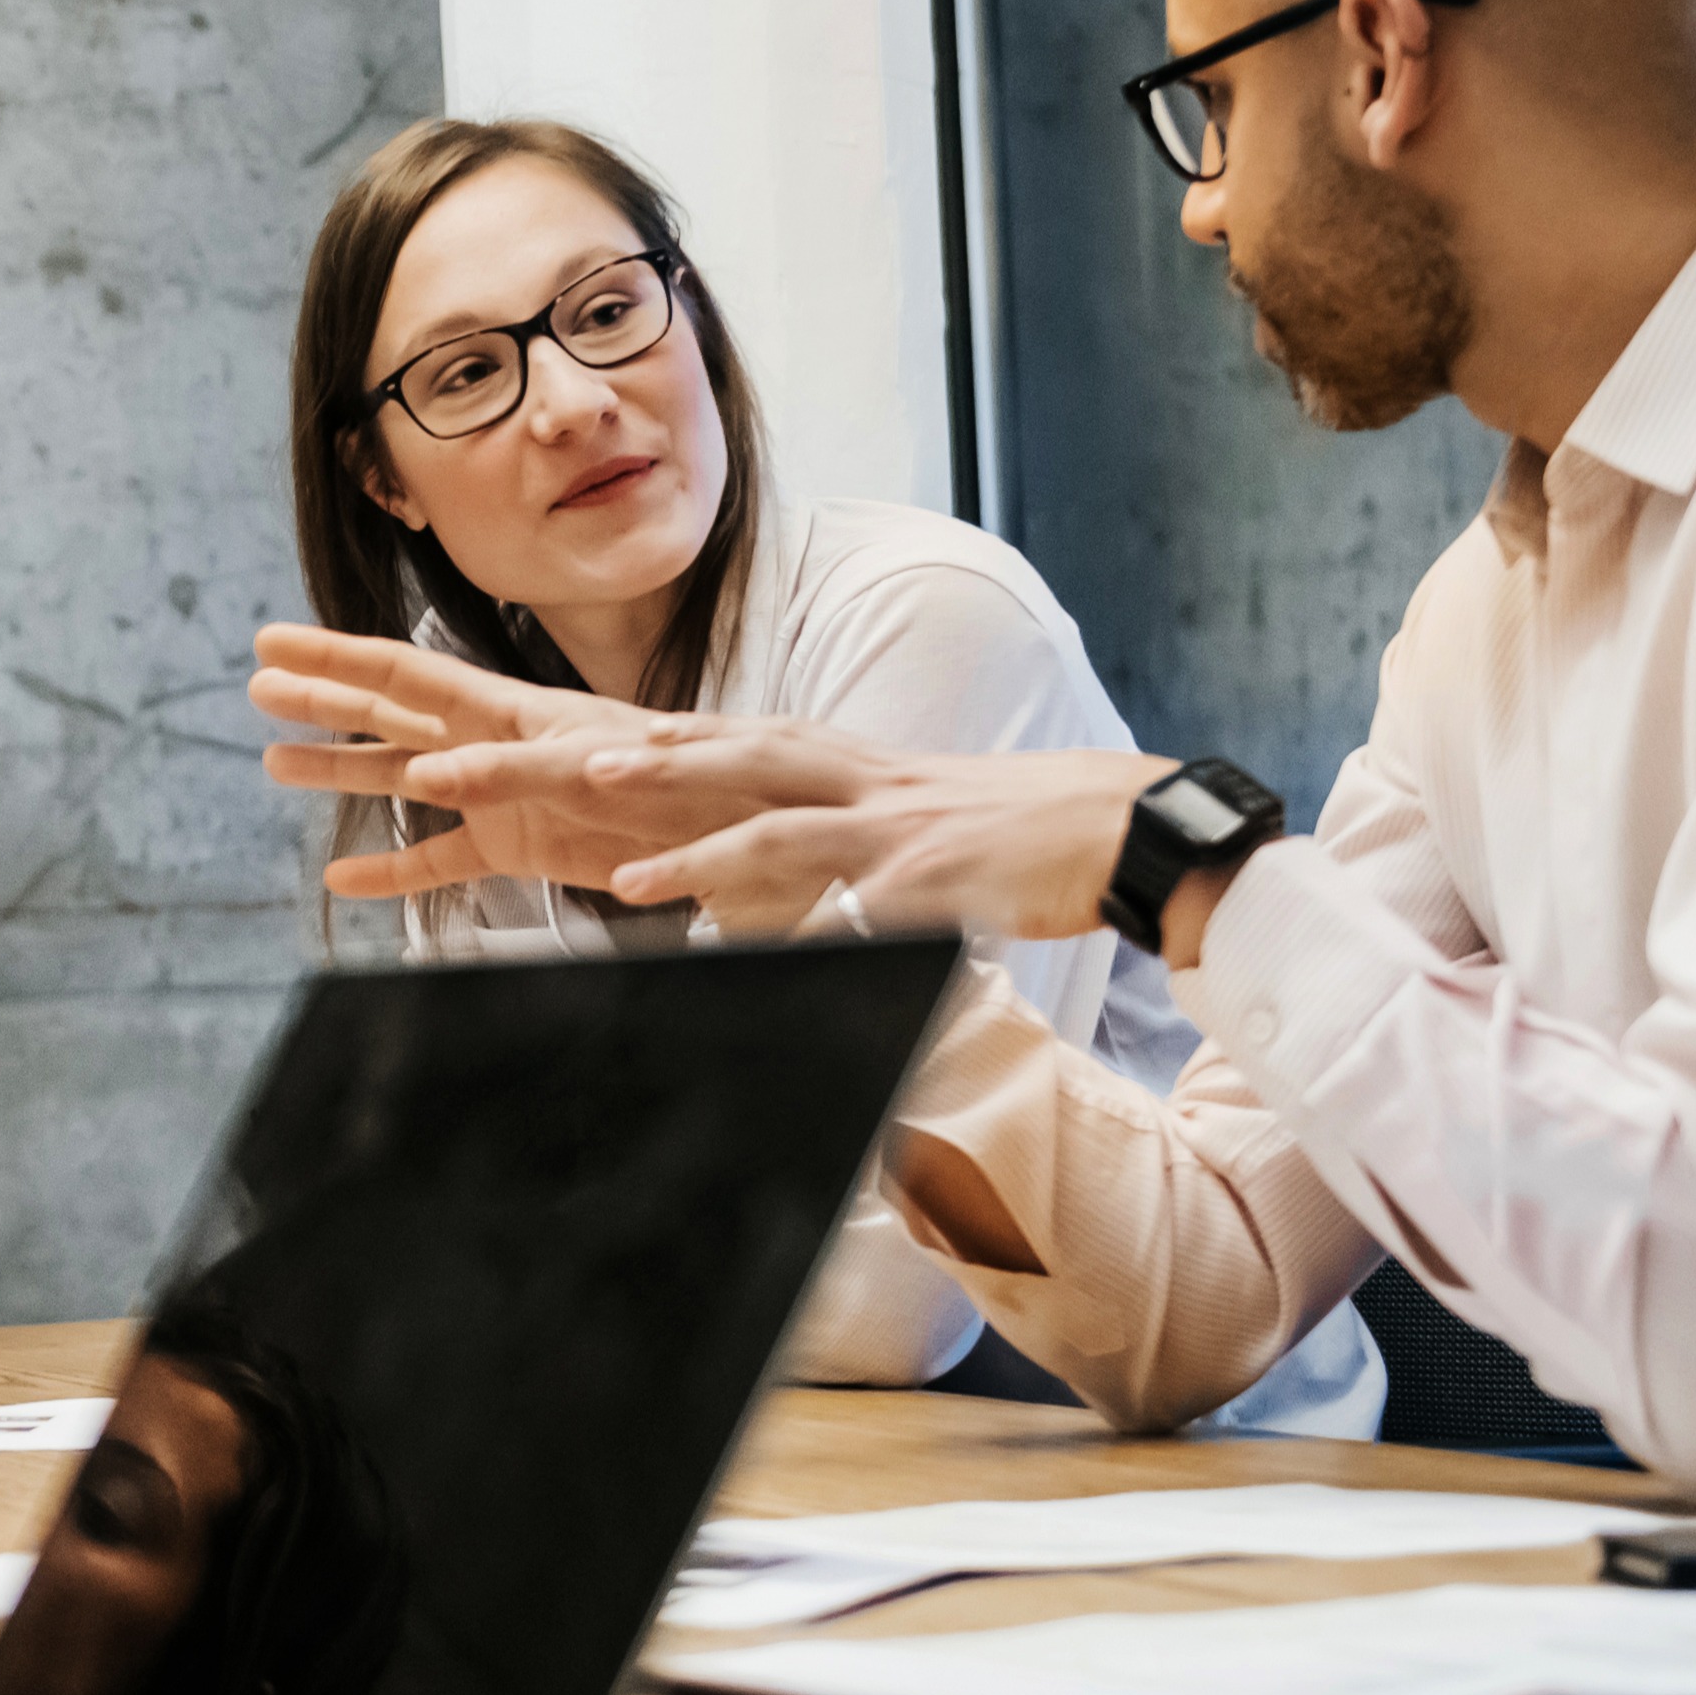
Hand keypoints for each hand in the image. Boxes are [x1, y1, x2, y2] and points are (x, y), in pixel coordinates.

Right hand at [250, 624, 710, 896]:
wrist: (734, 829)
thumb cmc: (677, 783)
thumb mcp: (591, 771)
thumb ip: (508, 773)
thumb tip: (422, 776)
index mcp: (508, 709)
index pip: (403, 674)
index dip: (334, 657)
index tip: (272, 643)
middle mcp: (491, 744)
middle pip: (388, 713)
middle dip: (324, 697)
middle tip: (256, 685)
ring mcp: (497, 797)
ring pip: (399, 780)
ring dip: (339, 771)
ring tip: (273, 763)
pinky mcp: (516, 850)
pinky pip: (439, 862)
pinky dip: (392, 871)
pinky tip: (343, 877)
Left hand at [573, 727, 1174, 943]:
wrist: (1121, 823)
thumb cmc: (1012, 828)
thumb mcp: (915, 818)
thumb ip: (843, 839)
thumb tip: (782, 880)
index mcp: (854, 765)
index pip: (743, 738)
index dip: (668, 736)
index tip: (593, 734)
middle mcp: (861, 784)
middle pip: (734, 760)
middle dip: (647, 765)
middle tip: (573, 767)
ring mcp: (895, 830)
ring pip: (779, 831)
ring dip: (698, 856)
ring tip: (627, 881)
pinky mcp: (936, 882)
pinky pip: (859, 913)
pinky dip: (810, 937)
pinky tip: (764, 959)